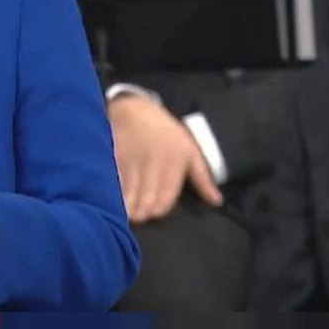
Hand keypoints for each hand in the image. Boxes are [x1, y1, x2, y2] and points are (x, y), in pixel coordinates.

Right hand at [108, 94, 222, 222]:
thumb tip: (216, 201)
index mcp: (174, 163)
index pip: (166, 193)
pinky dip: (114, 192)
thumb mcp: (190, 151)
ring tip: (128, 216)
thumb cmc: (166, 133)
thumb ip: (202, 179)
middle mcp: (152, 164)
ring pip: (130, 190)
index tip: (155, 215)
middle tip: (140, 219)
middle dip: (143, 211)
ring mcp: (133, 161)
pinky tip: (112, 202)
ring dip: (128, 206)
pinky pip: (115, 180)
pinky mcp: (116, 159)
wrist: (135, 110)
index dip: (160, 208)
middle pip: (146, 195)